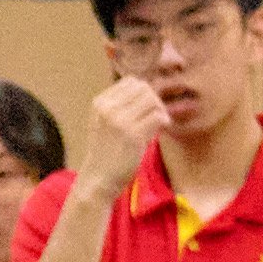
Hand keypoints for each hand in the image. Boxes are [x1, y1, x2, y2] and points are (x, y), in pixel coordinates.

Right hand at [73, 74, 164, 195]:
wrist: (98, 179)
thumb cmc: (105, 153)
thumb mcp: (104, 123)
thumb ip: (119, 107)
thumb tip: (148, 92)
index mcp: (101, 102)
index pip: (130, 82)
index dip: (144, 93)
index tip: (146, 108)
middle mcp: (108, 108)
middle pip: (143, 88)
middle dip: (154, 100)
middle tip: (157, 116)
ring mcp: (120, 121)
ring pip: (152, 100)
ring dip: (160, 110)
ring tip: (159, 123)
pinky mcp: (133, 135)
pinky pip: (158, 117)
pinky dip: (164, 121)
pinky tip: (162, 130)